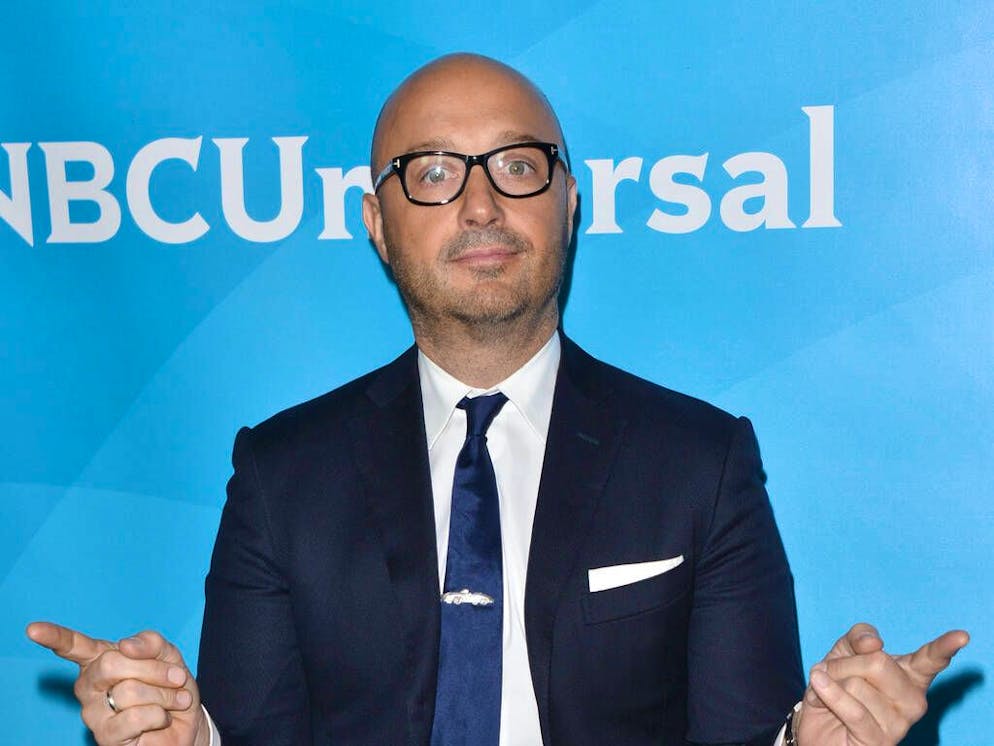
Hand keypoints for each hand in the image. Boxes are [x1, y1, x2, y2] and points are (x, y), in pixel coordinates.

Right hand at [26, 622, 209, 745]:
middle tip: (176, 677)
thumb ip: (150, 642)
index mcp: (100, 659)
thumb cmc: (170, 685)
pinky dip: (159, 715)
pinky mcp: (105, 736)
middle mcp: (89, 685)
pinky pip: (135, 718)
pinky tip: (161, 719)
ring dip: (163, 694)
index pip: (73, 645)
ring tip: (172, 701)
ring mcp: (94, 712)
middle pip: (112, 664)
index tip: (33, 629)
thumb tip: (124, 645)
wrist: (186, 721)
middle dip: (153, 669)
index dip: (54, 636)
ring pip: (129, 691)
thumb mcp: (168, 654)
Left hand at [794, 622, 968, 744]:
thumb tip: (875, 642)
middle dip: (843, 663)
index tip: (962, 636)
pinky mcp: (879, 741)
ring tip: (832, 694)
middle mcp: (912, 700)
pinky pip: (853, 709)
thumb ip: (860, 637)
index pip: (930, 659)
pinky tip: (819, 685)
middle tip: (833, 674)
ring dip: (832, 683)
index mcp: (910, 675)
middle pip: (877, 662)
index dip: (944, 647)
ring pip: (857, 684)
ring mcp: (899, 724)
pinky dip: (830, 694)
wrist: (817, 725)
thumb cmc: (837, 686)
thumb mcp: (844, 652)